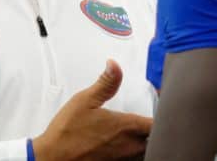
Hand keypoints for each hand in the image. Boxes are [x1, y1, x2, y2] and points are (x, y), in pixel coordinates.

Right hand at [33, 59, 152, 160]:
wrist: (51, 159)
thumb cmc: (67, 132)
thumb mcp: (84, 101)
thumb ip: (105, 83)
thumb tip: (115, 64)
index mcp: (125, 126)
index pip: (156, 124)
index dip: (164, 117)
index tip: (164, 109)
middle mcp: (129, 145)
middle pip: (155, 140)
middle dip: (157, 131)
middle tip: (155, 121)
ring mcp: (122, 159)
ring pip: (145, 151)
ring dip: (147, 142)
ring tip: (143, 133)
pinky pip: (132, 160)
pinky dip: (135, 153)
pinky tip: (126, 145)